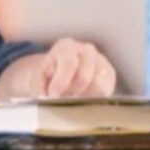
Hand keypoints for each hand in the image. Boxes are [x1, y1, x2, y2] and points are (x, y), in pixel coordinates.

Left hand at [0, 38, 118, 99]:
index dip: (61, 83)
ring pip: (98, 86)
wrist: (63, 71)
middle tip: (63, 102)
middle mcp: (87, 50)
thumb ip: (39, 87)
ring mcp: (101, 61)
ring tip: (73, 102)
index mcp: (66, 47)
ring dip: (84, 99)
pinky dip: (94, 100)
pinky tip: (84, 101)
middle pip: (84, 77)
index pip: (69, 64)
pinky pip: (106, 91)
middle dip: (72, 94)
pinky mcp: (109, 74)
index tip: (53, 96)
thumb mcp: (39, 77)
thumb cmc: (51, 75)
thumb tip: (44, 99)